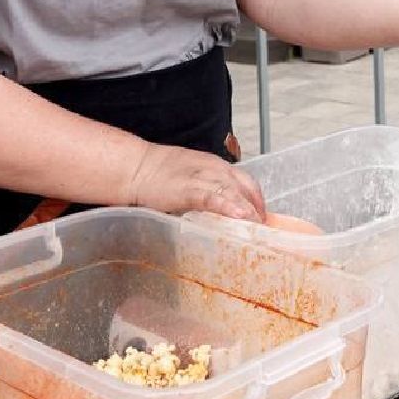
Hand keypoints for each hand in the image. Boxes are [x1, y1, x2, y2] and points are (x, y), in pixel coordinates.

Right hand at [126, 142, 265, 221]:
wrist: (135, 169)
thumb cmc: (161, 176)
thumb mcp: (193, 179)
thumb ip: (210, 193)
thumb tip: (224, 217)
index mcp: (217, 167)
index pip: (248, 183)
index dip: (258, 202)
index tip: (263, 221)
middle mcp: (215, 169)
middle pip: (246, 187)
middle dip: (257, 209)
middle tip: (263, 231)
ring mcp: (203, 177)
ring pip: (233, 191)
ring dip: (248, 210)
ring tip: (258, 227)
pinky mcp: (188, 189)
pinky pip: (214, 197)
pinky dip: (229, 206)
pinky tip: (240, 216)